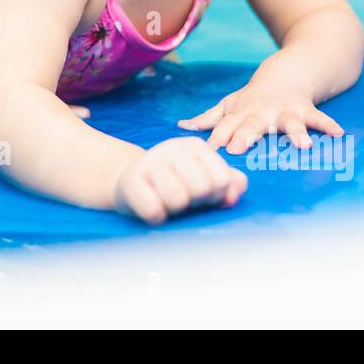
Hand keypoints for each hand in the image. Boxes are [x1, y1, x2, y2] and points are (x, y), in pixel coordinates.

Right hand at [113, 137, 246, 224]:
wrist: (132, 181)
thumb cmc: (176, 182)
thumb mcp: (205, 178)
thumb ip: (229, 184)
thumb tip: (233, 195)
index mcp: (195, 146)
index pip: (221, 179)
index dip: (216, 195)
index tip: (204, 194)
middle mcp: (172, 149)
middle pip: (201, 188)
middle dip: (195, 201)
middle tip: (185, 199)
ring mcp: (149, 163)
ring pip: (177, 199)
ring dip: (175, 209)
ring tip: (168, 202)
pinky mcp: (130, 180)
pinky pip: (153, 209)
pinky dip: (157, 217)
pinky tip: (154, 209)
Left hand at [178, 79, 343, 154]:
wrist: (288, 71)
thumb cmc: (255, 96)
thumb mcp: (230, 104)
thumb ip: (209, 118)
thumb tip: (181, 126)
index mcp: (241, 114)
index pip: (225, 128)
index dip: (215, 139)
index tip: (208, 153)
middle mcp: (262, 113)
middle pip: (252, 125)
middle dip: (245, 136)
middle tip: (238, 149)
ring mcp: (285, 110)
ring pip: (289, 122)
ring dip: (295, 133)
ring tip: (304, 146)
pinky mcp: (306, 109)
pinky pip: (318, 118)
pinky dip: (328, 125)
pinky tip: (338, 134)